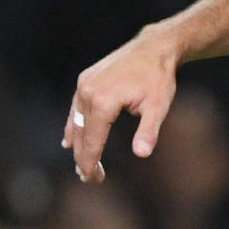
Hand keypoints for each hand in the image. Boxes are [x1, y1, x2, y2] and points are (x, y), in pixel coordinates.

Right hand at [65, 29, 179, 181]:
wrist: (153, 48)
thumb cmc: (158, 79)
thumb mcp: (158, 107)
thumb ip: (148, 132)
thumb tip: (141, 154)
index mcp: (104, 101)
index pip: (92, 141)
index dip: (91, 163)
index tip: (93, 180)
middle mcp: (88, 92)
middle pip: (81, 134)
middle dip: (84, 158)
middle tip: (89, 179)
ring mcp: (84, 84)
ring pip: (76, 122)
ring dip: (78, 145)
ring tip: (82, 165)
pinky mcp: (85, 79)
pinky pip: (76, 108)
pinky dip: (73, 125)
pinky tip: (69, 140)